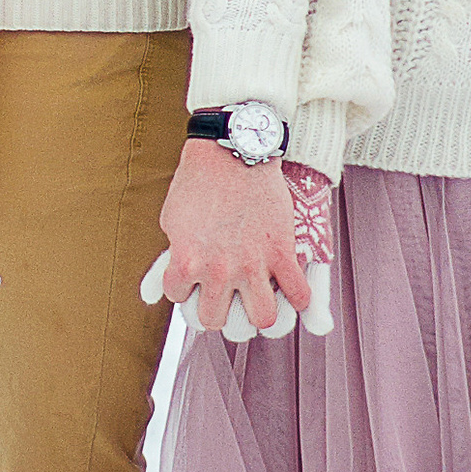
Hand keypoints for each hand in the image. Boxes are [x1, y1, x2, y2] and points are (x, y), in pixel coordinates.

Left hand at [157, 140, 309, 337]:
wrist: (234, 151)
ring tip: (256, 300)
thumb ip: (172, 252)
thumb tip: (172, 275)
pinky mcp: (282, 253)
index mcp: (186, 263)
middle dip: (217, 309)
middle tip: (222, 296)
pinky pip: (299, 293)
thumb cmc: (199, 180)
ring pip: (262, 318)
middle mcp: (219, 271)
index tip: (192, 277)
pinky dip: (298, 298)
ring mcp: (253, 264)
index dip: (184, 287)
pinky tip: (292, 291)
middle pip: (216, 320)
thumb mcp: (171, 219)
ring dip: (257, 312)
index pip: (179, 298)